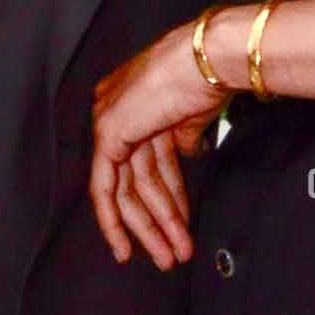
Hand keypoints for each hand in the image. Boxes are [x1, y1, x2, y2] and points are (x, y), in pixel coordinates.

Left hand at [90, 21, 229, 267]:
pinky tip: (127, 246)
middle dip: (159, 220)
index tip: (175, 225)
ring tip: (173, 255)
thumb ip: (184, 137)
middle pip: (138, 179)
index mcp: (136, 102)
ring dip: (154, 226)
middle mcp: (116, 110)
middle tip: (172, 253)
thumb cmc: (210, 76)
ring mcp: (110, 120)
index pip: (146, 160)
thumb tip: (188, 154)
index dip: (163, 197)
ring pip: (129, 189)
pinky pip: (105, 188)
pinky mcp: (108, 133)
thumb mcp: (194, 115)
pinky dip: (114, 220)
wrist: (210, 59)